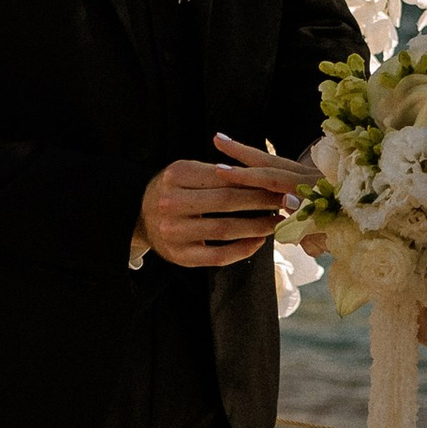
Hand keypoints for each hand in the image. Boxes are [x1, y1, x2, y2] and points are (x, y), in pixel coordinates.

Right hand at [136, 134, 310, 269]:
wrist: (141, 216)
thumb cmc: (175, 190)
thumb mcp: (188, 172)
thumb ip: (219, 172)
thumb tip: (262, 173)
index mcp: (176, 175)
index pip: (224, 177)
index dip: (255, 180)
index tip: (279, 182)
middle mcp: (170, 202)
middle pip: (226, 201)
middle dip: (261, 201)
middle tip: (285, 201)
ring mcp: (173, 231)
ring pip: (225, 229)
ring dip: (257, 226)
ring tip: (276, 221)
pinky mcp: (179, 255)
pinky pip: (218, 255)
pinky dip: (242, 249)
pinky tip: (258, 241)